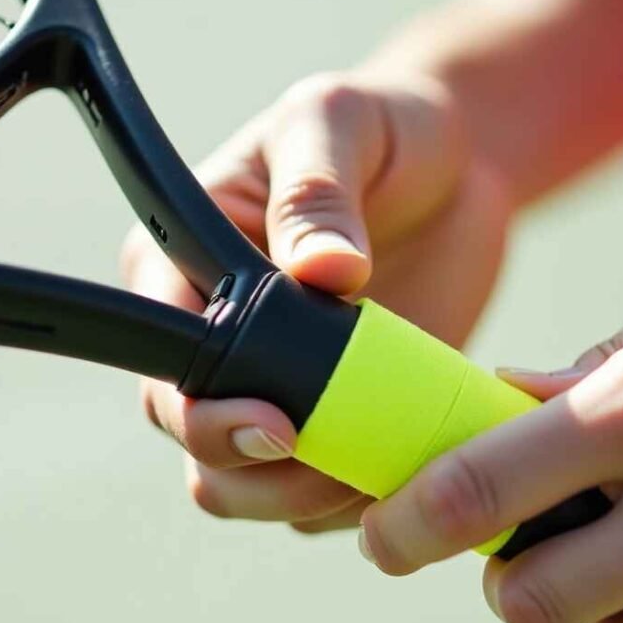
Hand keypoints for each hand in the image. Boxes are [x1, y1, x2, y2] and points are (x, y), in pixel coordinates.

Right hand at [122, 71, 511, 531]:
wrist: (460, 167)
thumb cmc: (385, 130)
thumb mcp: (340, 124)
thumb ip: (319, 192)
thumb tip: (322, 275)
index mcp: (185, 264)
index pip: (163, 367)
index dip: (206, 415)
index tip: (282, 426)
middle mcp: (216, 340)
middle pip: (199, 450)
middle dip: (263, 475)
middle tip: (347, 456)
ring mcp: (278, 387)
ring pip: (258, 490)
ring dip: (315, 498)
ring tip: (388, 462)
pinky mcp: (340, 417)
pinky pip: (328, 492)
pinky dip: (363, 496)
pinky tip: (412, 466)